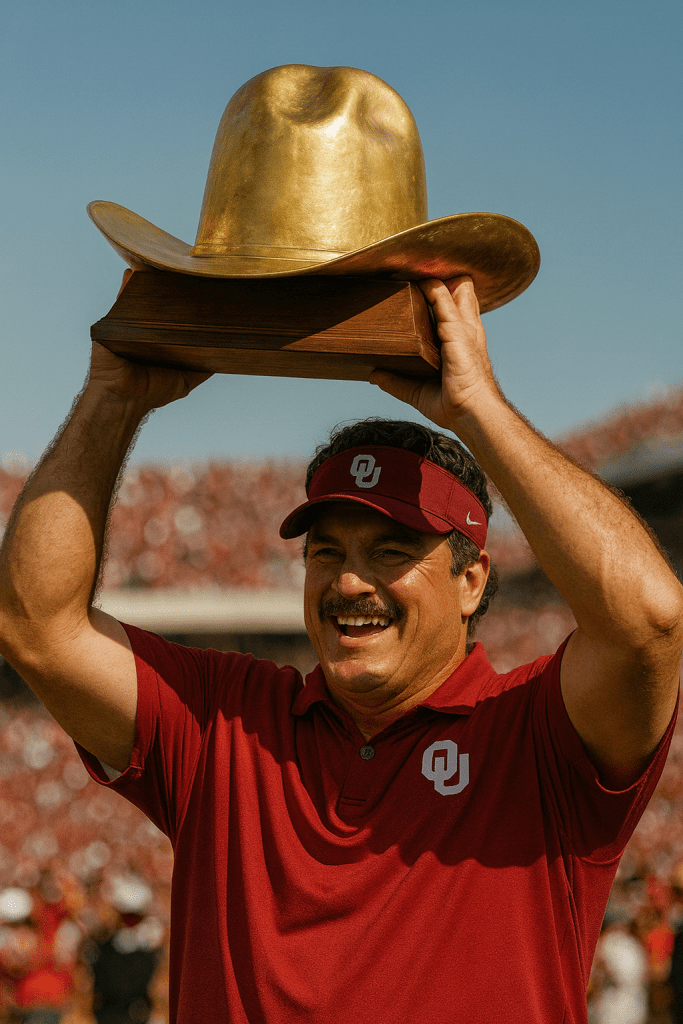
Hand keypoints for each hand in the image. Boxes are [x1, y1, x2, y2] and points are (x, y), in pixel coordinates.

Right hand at [87, 270, 212, 412]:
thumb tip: (228, 358)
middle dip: (166, 289)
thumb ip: (203, 369)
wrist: (124, 398)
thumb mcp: (187, 379)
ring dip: (148, 282)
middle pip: (156, 304)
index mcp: (160, 341)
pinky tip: (134, 271)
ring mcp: (126, 326)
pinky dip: (126, 285)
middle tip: (182, 272)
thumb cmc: (153, 392)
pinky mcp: (110, 324)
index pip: (173, 318)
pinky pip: (119, 300)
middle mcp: (144, 331)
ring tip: (160, 265)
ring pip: (139, 299)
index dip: (185, 305)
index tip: (199, 289)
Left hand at [369, 277, 499, 430]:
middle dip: (443, 281)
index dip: (442, 295)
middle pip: (460, 294)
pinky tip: (422, 281)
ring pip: (454, 292)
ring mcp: (464, 330)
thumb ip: (397, 381)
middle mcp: (465, 332)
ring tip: (414, 269)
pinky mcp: (458, 333)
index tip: (421, 283)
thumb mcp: (417, 391)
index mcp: (461, 343)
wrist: (472, 414)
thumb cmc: (454, 404)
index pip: (455, 309)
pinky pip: (444, 303)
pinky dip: (433, 289)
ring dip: (435, 280)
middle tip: (416, 271)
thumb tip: (374, 375)